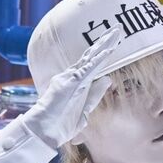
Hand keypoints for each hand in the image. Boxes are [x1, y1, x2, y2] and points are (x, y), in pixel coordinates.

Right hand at [20, 29, 122, 149]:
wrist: (44, 133)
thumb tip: (108, 79)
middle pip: (92, 56)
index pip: (92, 66)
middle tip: (118, 29)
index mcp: (75, 84)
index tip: (113, 43)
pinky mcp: (72, 81)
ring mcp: (71, 77)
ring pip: (91, 57)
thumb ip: (95, 95)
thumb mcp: (84, 112)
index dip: (103, 54)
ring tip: (117, 31)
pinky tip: (110, 49)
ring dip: (105, 44)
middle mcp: (72, 77)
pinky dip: (100, 58)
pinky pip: (89, 67)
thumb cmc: (59, 126)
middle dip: (105, 43)